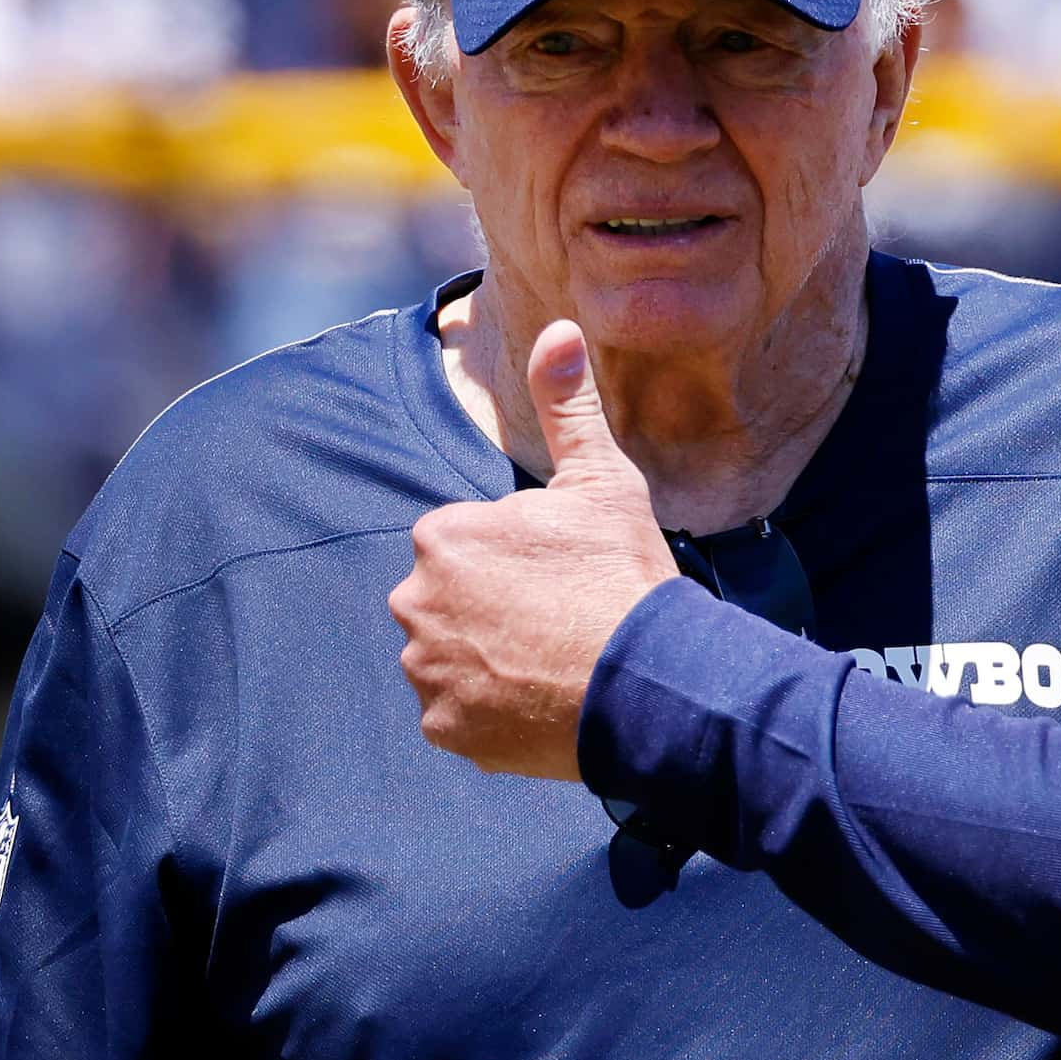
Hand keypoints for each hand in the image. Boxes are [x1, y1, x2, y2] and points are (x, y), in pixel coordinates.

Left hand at [391, 320, 680, 777]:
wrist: (646, 684)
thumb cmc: (624, 576)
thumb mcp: (601, 481)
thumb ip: (568, 406)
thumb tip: (557, 329)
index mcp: (443, 536)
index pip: (470, 545)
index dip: (522, 559)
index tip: (565, 575)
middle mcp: (415, 603)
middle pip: (452, 600)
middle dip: (496, 609)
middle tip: (564, 620)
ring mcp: (426, 672)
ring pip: (453, 657)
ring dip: (491, 660)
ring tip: (557, 664)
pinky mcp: (445, 730)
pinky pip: (461, 715)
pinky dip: (493, 713)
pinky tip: (544, 702)